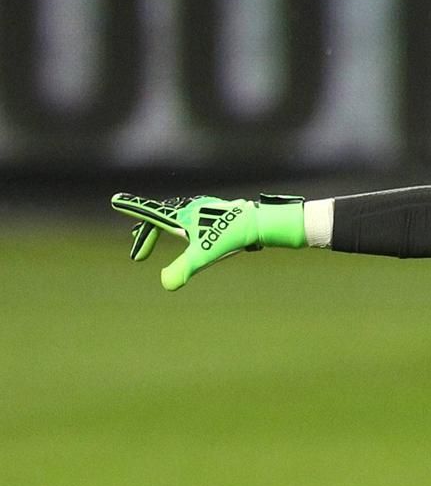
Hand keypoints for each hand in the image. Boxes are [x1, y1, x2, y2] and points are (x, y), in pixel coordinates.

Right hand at [111, 193, 305, 289]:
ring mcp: (203, 209)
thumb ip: (183, 269)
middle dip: (147, 236)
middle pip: (160, 220)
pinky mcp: (216, 212)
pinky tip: (188, 233)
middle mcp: (189, 209)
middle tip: (138, 255)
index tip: (115, 201)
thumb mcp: (204, 255)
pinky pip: (190, 217)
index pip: (151, 213)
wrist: (260, 223)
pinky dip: (180, 227)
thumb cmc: (231, 236)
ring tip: (152, 237)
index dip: (133, 209)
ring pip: (175, 217)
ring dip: (161, 229)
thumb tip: (166, 284)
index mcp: (181, 216)